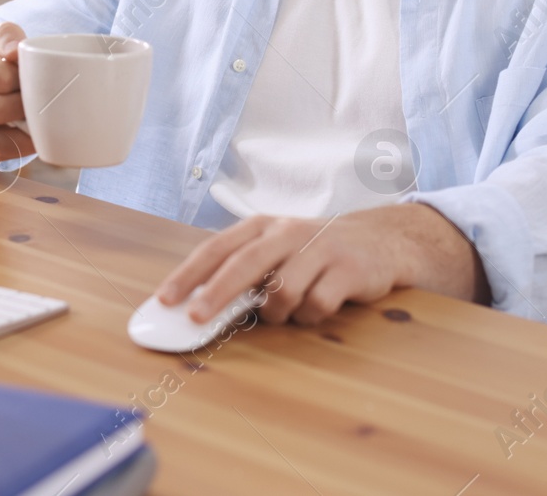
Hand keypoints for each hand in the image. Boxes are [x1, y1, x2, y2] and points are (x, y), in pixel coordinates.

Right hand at [0, 22, 34, 164]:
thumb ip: (7, 35)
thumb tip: (16, 52)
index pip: (1, 78)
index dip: (25, 80)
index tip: (34, 79)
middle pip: (0, 111)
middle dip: (28, 107)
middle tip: (43, 102)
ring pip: (0, 140)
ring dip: (27, 133)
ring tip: (40, 121)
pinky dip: (18, 149)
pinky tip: (25, 134)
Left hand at [155, 204, 488, 326]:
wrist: (380, 241)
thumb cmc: (314, 252)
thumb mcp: (277, 252)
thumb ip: (243, 273)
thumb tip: (197, 306)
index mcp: (262, 227)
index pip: (216, 249)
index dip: (188, 274)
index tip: (166, 300)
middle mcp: (287, 232)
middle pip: (244, 264)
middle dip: (216, 294)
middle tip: (196, 319)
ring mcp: (318, 248)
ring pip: (282, 291)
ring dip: (279, 312)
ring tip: (291, 308)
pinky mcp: (347, 269)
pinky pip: (316, 306)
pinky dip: (311, 316)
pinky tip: (320, 305)